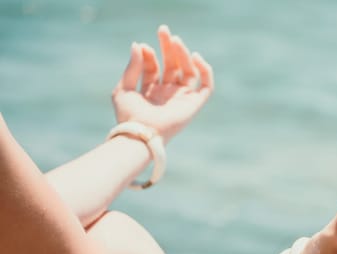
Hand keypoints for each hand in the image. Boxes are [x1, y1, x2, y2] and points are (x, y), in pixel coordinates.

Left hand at [111, 25, 213, 142]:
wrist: (141, 133)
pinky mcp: (194, 105)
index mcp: (151, 93)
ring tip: (175, 40)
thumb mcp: (124, 88)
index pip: (154, 69)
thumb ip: (132, 67)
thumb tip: (139, 45)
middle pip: (172, 66)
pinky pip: (206, 86)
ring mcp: (182, 99)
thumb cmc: (129, 116)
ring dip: (183, 54)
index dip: (150, 56)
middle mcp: (168, 95)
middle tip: (163, 30)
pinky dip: (205, 71)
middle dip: (168, 48)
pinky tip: (196, 56)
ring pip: (188, 72)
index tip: (144, 48)